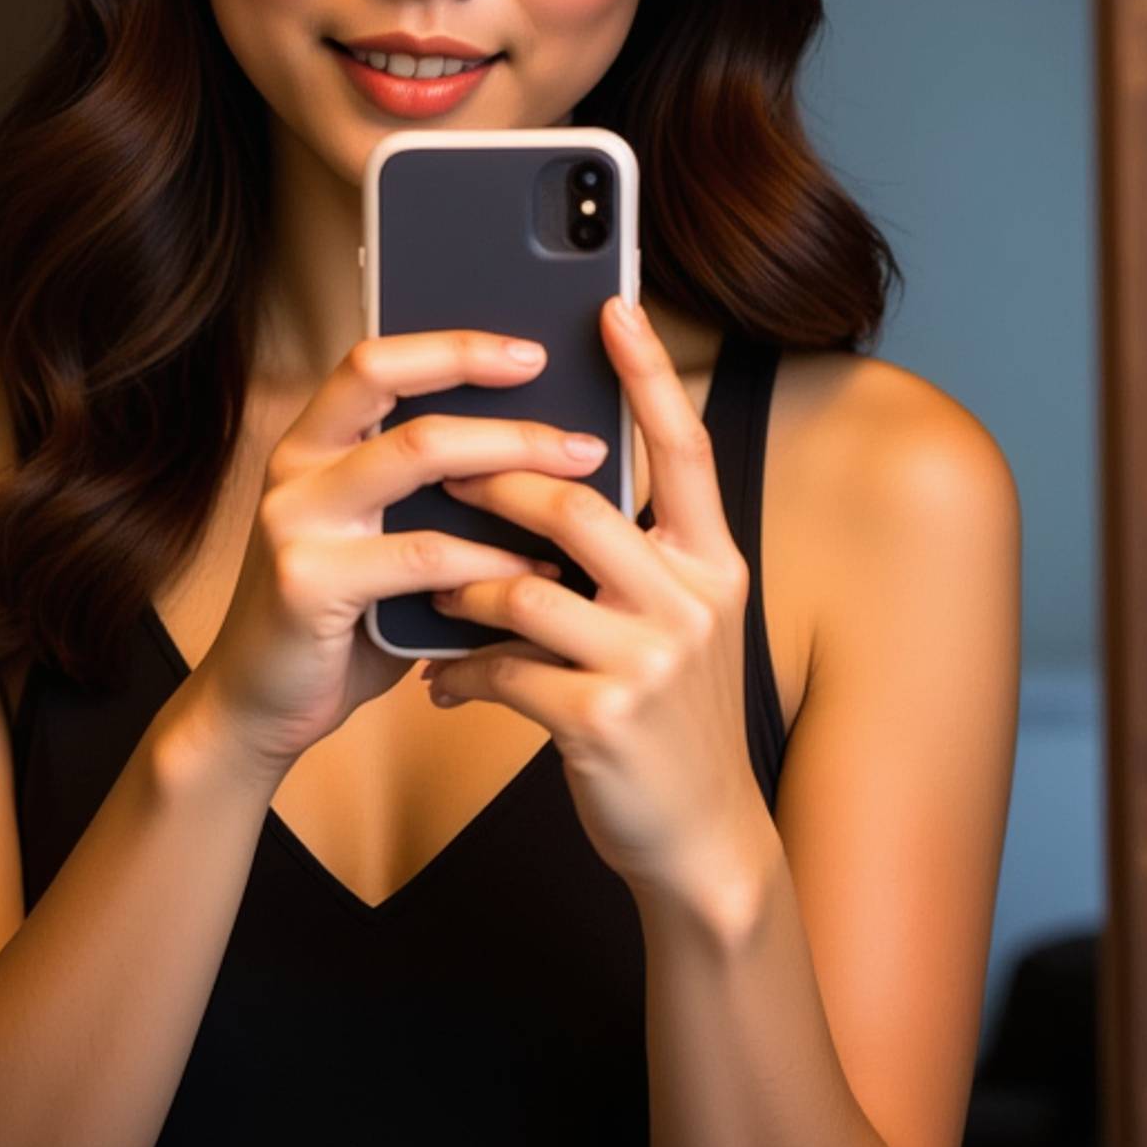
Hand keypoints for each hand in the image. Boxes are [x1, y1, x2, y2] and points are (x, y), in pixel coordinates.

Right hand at [189, 330, 601, 783]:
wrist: (256, 706)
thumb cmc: (339, 620)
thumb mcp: (379, 539)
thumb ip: (430, 497)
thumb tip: (543, 452)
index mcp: (312, 442)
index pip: (376, 360)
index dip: (452, 347)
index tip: (533, 352)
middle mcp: (294, 464)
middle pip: (391, 385)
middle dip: (488, 383)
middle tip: (572, 418)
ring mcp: (293, 519)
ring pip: (415, 456)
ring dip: (508, 460)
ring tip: (576, 474)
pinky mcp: (306, 580)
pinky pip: (422, 554)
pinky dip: (490, 558)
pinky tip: (535, 569)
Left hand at [421, 295, 777, 912]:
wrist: (700, 840)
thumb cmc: (667, 716)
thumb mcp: (675, 624)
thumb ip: (635, 554)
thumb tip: (553, 476)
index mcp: (713, 563)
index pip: (685, 447)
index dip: (648, 374)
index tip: (612, 306)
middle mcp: (694, 602)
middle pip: (578, 505)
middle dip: (498, 482)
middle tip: (443, 470)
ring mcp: (651, 663)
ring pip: (525, 585)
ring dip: (462, 579)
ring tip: (432, 583)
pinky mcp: (602, 719)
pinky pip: (503, 667)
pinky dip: (460, 669)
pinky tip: (441, 681)